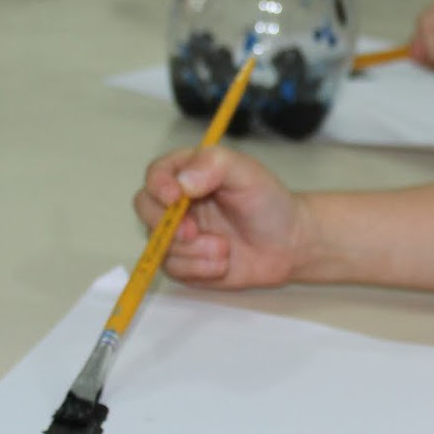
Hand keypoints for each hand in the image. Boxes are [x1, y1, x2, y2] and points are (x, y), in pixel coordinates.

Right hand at [134, 147, 309, 288]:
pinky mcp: (184, 262)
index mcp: (189, 173)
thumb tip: (181, 182)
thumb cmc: (268, 202)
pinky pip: (173, 269)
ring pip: (158, 244)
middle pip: (145, 208)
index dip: (159, 186)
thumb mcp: (248, 172)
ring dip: (192, 251)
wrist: (287, 244)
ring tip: (225, 249)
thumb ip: (214, 164)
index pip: (157, 174)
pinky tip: (222, 263)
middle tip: (193, 232)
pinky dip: (198, 269)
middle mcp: (177, 203)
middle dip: (167, 225)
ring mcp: (177, 234)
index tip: (175, 198)